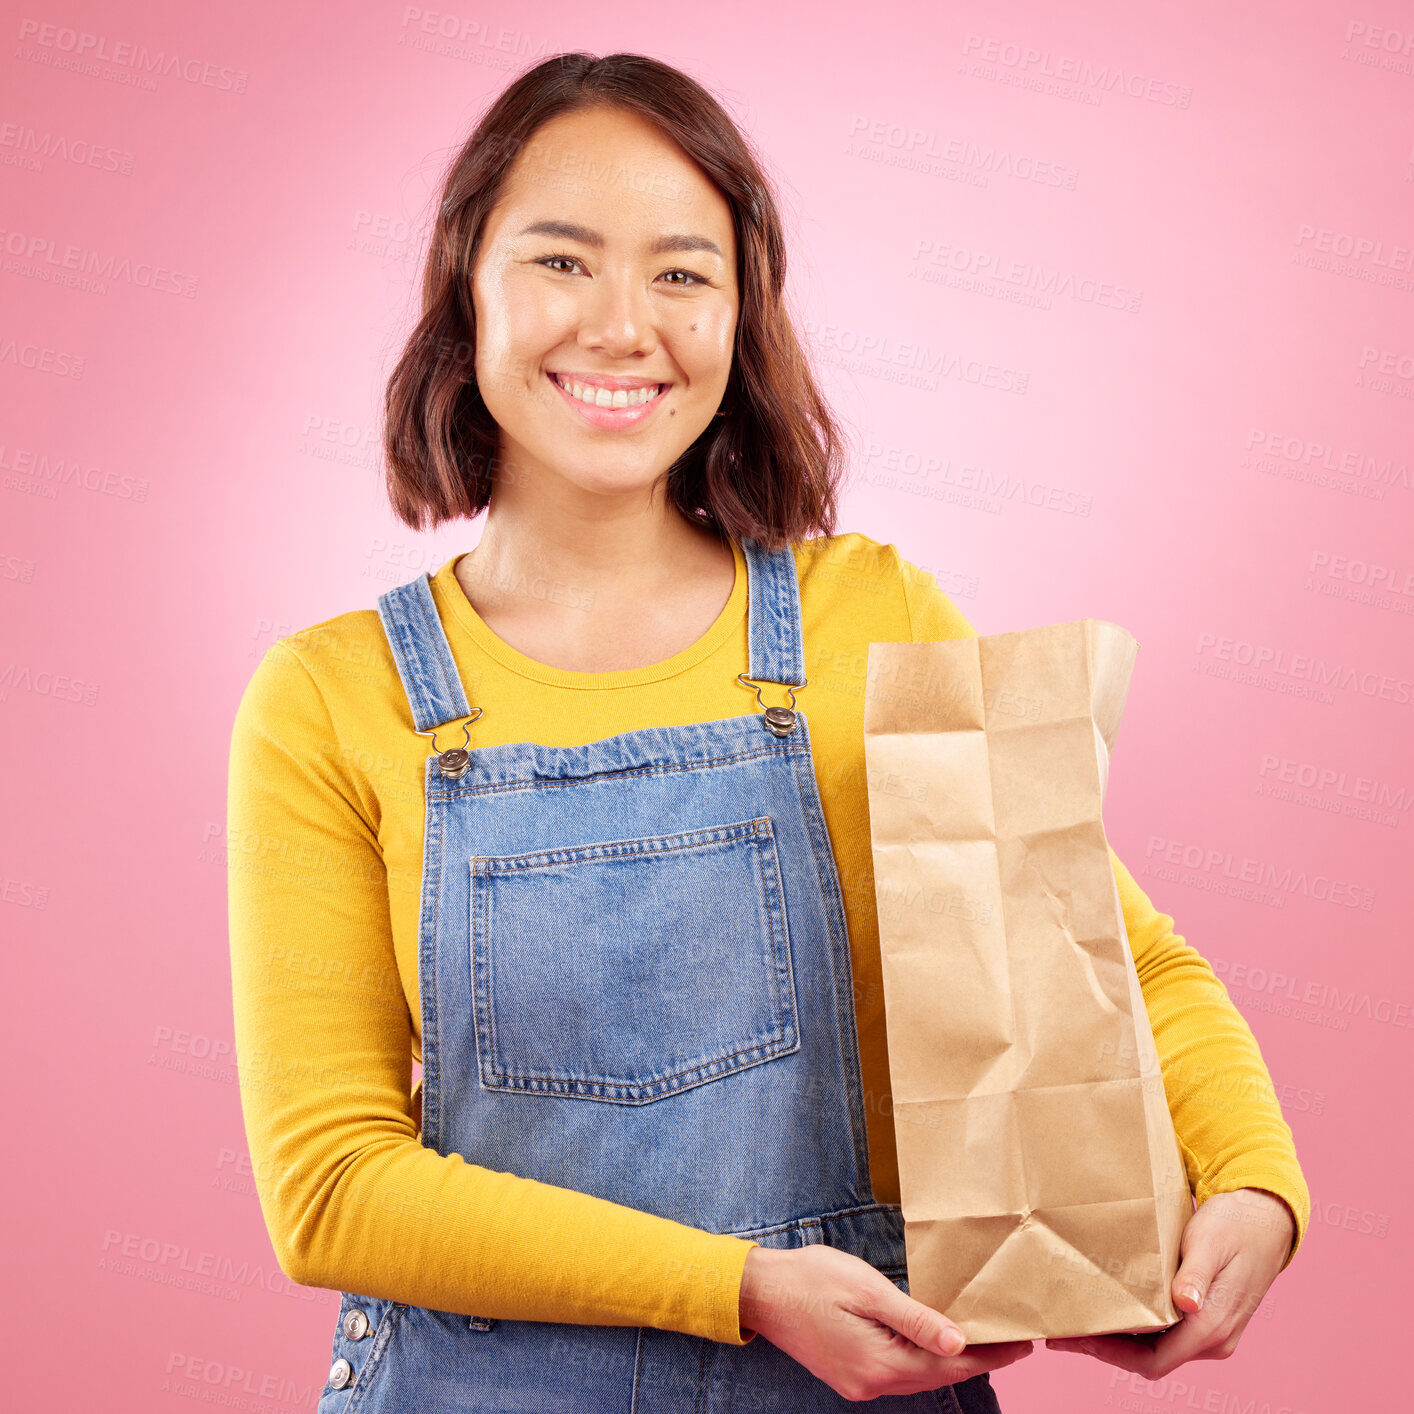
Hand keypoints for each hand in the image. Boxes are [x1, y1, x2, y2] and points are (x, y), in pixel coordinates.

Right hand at [739, 1244, 1032, 1401]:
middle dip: (975, 1360)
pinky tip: (934, 1343)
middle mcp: (870, 1384)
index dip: (988, 1356)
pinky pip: (897, 1371)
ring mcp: (857, 1382)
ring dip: (949, 1361)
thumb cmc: (810, 1280)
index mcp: (879, 1364)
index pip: (948, 1367)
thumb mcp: (867, 1291)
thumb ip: (915, 1319)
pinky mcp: (849, 1373)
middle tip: (1012, 1341)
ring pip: (917, 1376)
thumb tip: (958, 1343)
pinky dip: (922, 1359)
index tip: (1022, 1345)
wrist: (760, 1291)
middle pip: (935, 1377)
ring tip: (982, 1341)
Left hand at [1045, 1187, 1296, 1377]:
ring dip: (1118, 1340)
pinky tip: (1112, 1309)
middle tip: (1062, 1331)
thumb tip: (1185, 1304)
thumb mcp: (1211, 1243)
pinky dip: (1136, 1329)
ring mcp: (1212, 1331)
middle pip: (1150, 1359)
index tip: (1075, 1337)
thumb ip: (1196, 1274)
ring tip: (1079, 1320)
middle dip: (1105, 1349)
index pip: (1154, 1360)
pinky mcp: (1206, 1317)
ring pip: (1157, 1348)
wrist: (1265, 1219)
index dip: (1110, 1354)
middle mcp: (1214, 1339)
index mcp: (1213, 1326)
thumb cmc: (1236, 1226)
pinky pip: (1166, 1334)